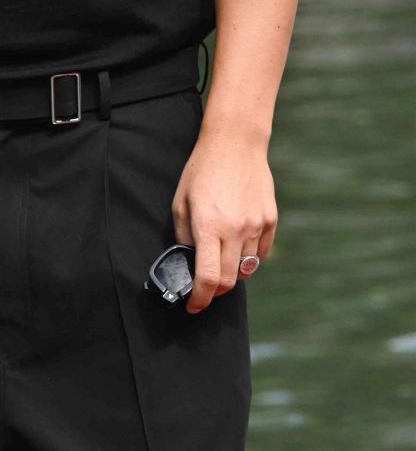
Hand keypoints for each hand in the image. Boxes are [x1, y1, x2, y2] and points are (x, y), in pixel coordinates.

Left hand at [171, 124, 276, 313]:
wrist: (235, 144)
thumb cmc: (201, 171)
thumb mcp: (181, 203)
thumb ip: (184, 236)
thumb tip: (188, 263)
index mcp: (208, 227)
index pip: (207, 278)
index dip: (199, 298)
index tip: (193, 306)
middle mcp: (234, 230)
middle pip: (229, 280)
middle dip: (215, 291)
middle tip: (205, 288)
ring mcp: (255, 225)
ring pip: (247, 268)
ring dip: (232, 273)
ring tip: (220, 260)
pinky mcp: (270, 220)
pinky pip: (261, 253)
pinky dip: (249, 258)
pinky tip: (237, 246)